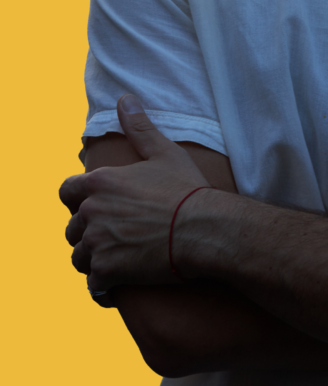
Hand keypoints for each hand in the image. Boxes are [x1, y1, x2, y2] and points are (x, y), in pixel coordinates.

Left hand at [60, 95, 211, 291]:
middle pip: (73, 228)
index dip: (79, 200)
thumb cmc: (186, 189)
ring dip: (94, 259)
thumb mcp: (163, 153)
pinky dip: (104, 287)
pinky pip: (94, 285)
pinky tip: (120, 284)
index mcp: (99, 182)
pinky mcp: (106, 272)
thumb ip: (139, 127)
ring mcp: (96, 244)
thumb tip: (125, 98)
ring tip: (118, 258)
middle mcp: (91, 212)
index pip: (66, 192)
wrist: (203, 229)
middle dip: (90, 232)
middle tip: (117, 234)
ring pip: (80, 258)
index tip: (98, 206)